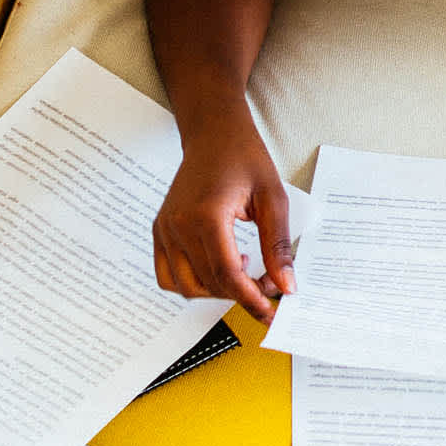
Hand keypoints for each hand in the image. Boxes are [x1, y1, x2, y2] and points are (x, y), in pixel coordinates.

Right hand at [152, 130, 292, 319]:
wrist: (214, 134)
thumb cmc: (244, 158)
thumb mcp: (273, 198)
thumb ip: (278, 246)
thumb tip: (286, 285)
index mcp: (206, 215)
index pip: (226, 273)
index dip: (250, 298)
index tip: (271, 311)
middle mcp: (178, 225)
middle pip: (208, 284)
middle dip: (241, 294)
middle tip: (269, 285)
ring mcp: (164, 229)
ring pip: (185, 286)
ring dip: (217, 292)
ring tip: (244, 273)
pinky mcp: (160, 231)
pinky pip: (168, 275)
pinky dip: (193, 283)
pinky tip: (220, 266)